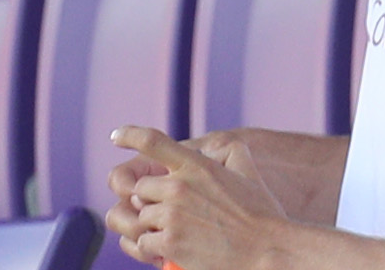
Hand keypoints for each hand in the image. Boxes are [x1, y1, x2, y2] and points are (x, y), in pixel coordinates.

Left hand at [107, 128, 287, 269]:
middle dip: (151, 203)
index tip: (116, 136)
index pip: (154, 141)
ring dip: (152, 229)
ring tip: (175, 235)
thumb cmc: (262, 214)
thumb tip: (219, 146)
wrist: (267, 249)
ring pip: (140, 219)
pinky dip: (154, 249)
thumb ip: (232, 153)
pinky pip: (143, 244)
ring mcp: (171, 215)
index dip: (130, 135)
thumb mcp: (250, 173)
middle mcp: (179, 187)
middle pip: (140, 190)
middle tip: (171, 216)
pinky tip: (174, 250)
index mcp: (197, 167)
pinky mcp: (168, 242)